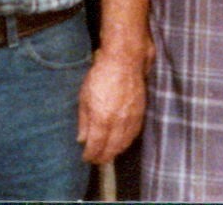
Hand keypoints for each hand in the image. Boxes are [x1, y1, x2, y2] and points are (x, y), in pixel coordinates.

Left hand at [76, 45, 146, 163]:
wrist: (124, 62)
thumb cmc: (100, 76)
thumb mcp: (84, 97)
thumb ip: (84, 121)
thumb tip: (82, 139)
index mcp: (101, 118)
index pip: (96, 146)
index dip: (90, 155)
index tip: (86, 157)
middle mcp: (117, 122)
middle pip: (111, 149)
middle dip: (102, 157)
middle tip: (96, 160)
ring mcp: (131, 119)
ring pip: (124, 144)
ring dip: (115, 152)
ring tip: (107, 155)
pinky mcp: (140, 114)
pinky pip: (133, 135)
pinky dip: (126, 143)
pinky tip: (121, 143)